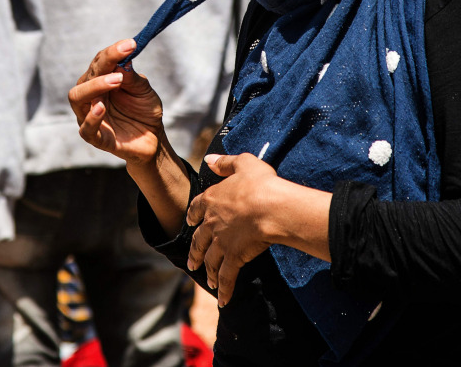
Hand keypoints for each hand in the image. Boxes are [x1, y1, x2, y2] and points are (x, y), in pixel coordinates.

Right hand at [68, 39, 166, 165]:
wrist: (154, 139)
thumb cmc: (144, 110)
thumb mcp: (143, 90)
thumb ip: (131, 78)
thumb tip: (122, 61)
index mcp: (100, 80)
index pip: (100, 62)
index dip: (113, 52)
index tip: (130, 44)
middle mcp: (90, 96)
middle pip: (85, 77)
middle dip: (101, 68)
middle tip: (120, 68)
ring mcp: (89, 116)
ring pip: (77, 98)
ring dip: (94, 87)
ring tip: (114, 82)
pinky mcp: (95, 137)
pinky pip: (86, 128)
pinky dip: (91, 118)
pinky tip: (101, 108)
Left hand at [185, 153, 280, 306]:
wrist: (271, 206)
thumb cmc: (261, 183)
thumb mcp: (244, 163)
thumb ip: (225, 162)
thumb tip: (209, 159)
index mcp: (212, 199)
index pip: (196, 208)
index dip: (192, 216)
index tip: (189, 223)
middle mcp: (212, 223)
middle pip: (199, 240)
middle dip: (195, 252)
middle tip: (191, 262)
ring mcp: (221, 242)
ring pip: (210, 260)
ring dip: (208, 272)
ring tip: (207, 281)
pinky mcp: (234, 258)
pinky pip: (226, 277)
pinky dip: (224, 290)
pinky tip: (223, 300)